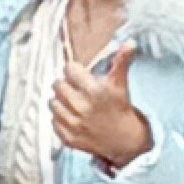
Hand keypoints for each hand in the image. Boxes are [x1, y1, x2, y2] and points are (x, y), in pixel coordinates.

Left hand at [46, 39, 153, 170]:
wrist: (125, 141)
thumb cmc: (120, 108)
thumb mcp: (120, 84)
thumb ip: (122, 61)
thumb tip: (130, 42)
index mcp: (93, 90)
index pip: (69, 69)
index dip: (75, 71)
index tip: (81, 76)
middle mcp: (81, 106)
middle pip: (57, 85)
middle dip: (66, 85)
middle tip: (76, 90)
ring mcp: (73, 124)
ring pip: (52, 102)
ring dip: (61, 101)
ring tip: (74, 103)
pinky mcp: (68, 137)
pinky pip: (53, 121)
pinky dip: (60, 118)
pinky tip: (73, 117)